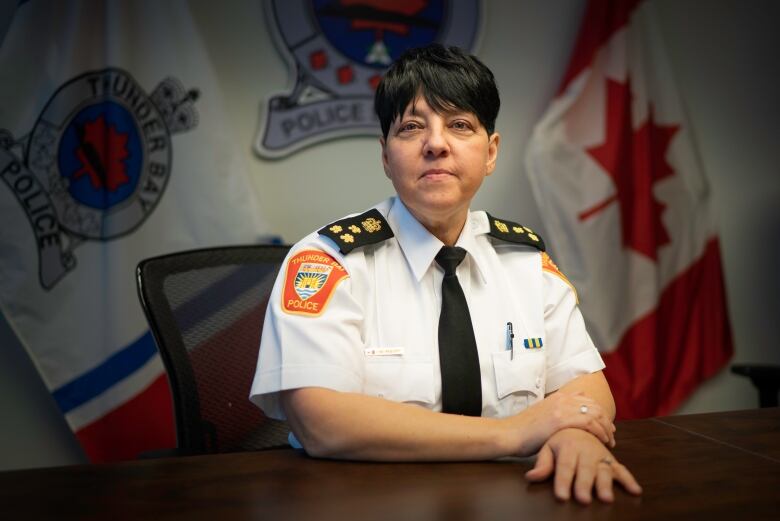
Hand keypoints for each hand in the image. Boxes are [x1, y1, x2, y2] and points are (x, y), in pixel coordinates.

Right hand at [509, 391, 615, 455]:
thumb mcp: (543, 413)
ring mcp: (562, 408)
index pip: (588, 399)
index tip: (606, 424)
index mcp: (559, 396)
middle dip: (606, 420)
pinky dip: (600, 432)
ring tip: (610, 440)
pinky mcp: (561, 420)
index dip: (600, 412)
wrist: (510, 433)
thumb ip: (558, 409)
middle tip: (612, 434)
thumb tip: (572, 407)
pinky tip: (602, 441)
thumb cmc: (525, 428)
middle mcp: (563, 399)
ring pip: (595, 414)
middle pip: (594, 406)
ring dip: (606, 428)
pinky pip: (589, 423)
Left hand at [525, 428, 641, 503]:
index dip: (562, 481)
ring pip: (604, 469)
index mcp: (567, 446)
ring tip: (606, 499)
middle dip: (584, 484)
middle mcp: (585, 450)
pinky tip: (636, 491)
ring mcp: (600, 454)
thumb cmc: (559, 441)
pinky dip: (629, 480)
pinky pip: (622, 469)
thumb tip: (530, 477)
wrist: (578, 421)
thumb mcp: (546, 448)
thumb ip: (542, 464)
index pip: (564, 466)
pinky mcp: (610, 459)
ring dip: (606, 484)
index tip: (562, 497)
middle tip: (584, 500)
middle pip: (584, 469)